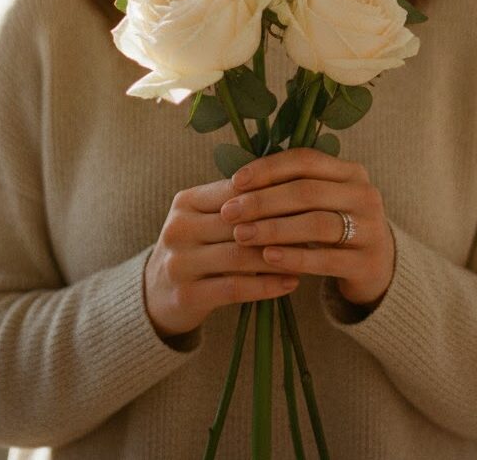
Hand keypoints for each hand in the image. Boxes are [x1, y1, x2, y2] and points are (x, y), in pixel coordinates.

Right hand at [144, 178, 299, 339]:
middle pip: (239, 221)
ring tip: (312, 256)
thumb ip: (240, 202)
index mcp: (186, 201)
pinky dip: (267, 285)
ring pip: (239, 254)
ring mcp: (179, 262)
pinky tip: (292, 283)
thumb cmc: (198, 249)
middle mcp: (178, 228)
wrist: (158, 295)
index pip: (236, 189)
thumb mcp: (207, 219)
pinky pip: (234, 288)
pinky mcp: (186, 295)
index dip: (274, 192)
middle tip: (318, 226)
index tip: (310, 196)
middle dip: (282, 224)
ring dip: (279, 256)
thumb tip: (295, 181)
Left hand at [221, 148, 395, 308]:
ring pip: (316, 224)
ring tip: (241, 235)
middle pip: (308, 191)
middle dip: (263, 201)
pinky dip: (293, 257)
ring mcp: (371, 229)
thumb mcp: (320, 201)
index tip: (235, 181)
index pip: (306, 160)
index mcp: (351, 171)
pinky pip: (325, 259)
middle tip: (229, 212)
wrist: (375, 267)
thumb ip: (290, 186)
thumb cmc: (333, 227)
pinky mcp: (367, 263)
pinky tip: (267, 257)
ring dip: (273, 228)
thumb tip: (236, 182)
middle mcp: (365, 195)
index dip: (269, 168)